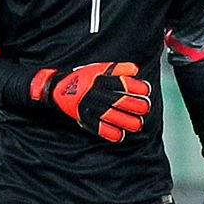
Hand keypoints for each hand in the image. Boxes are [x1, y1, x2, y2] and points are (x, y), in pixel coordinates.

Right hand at [30, 61, 150, 142]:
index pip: (124, 84)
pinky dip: (112, 134)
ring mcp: (93, 108)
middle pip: (123, 102)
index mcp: (102, 80)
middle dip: (138, 106)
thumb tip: (136, 71)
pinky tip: (120, 134)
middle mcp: (98, 94)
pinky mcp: (87, 119)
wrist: (58, 88)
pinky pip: (102, 129)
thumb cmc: (82, 78)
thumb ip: (118, 68)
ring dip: (130, 122)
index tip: (146, 90)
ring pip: (116, 117)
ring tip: (137, 124)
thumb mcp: (99, 68)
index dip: (139, 88)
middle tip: (144, 108)